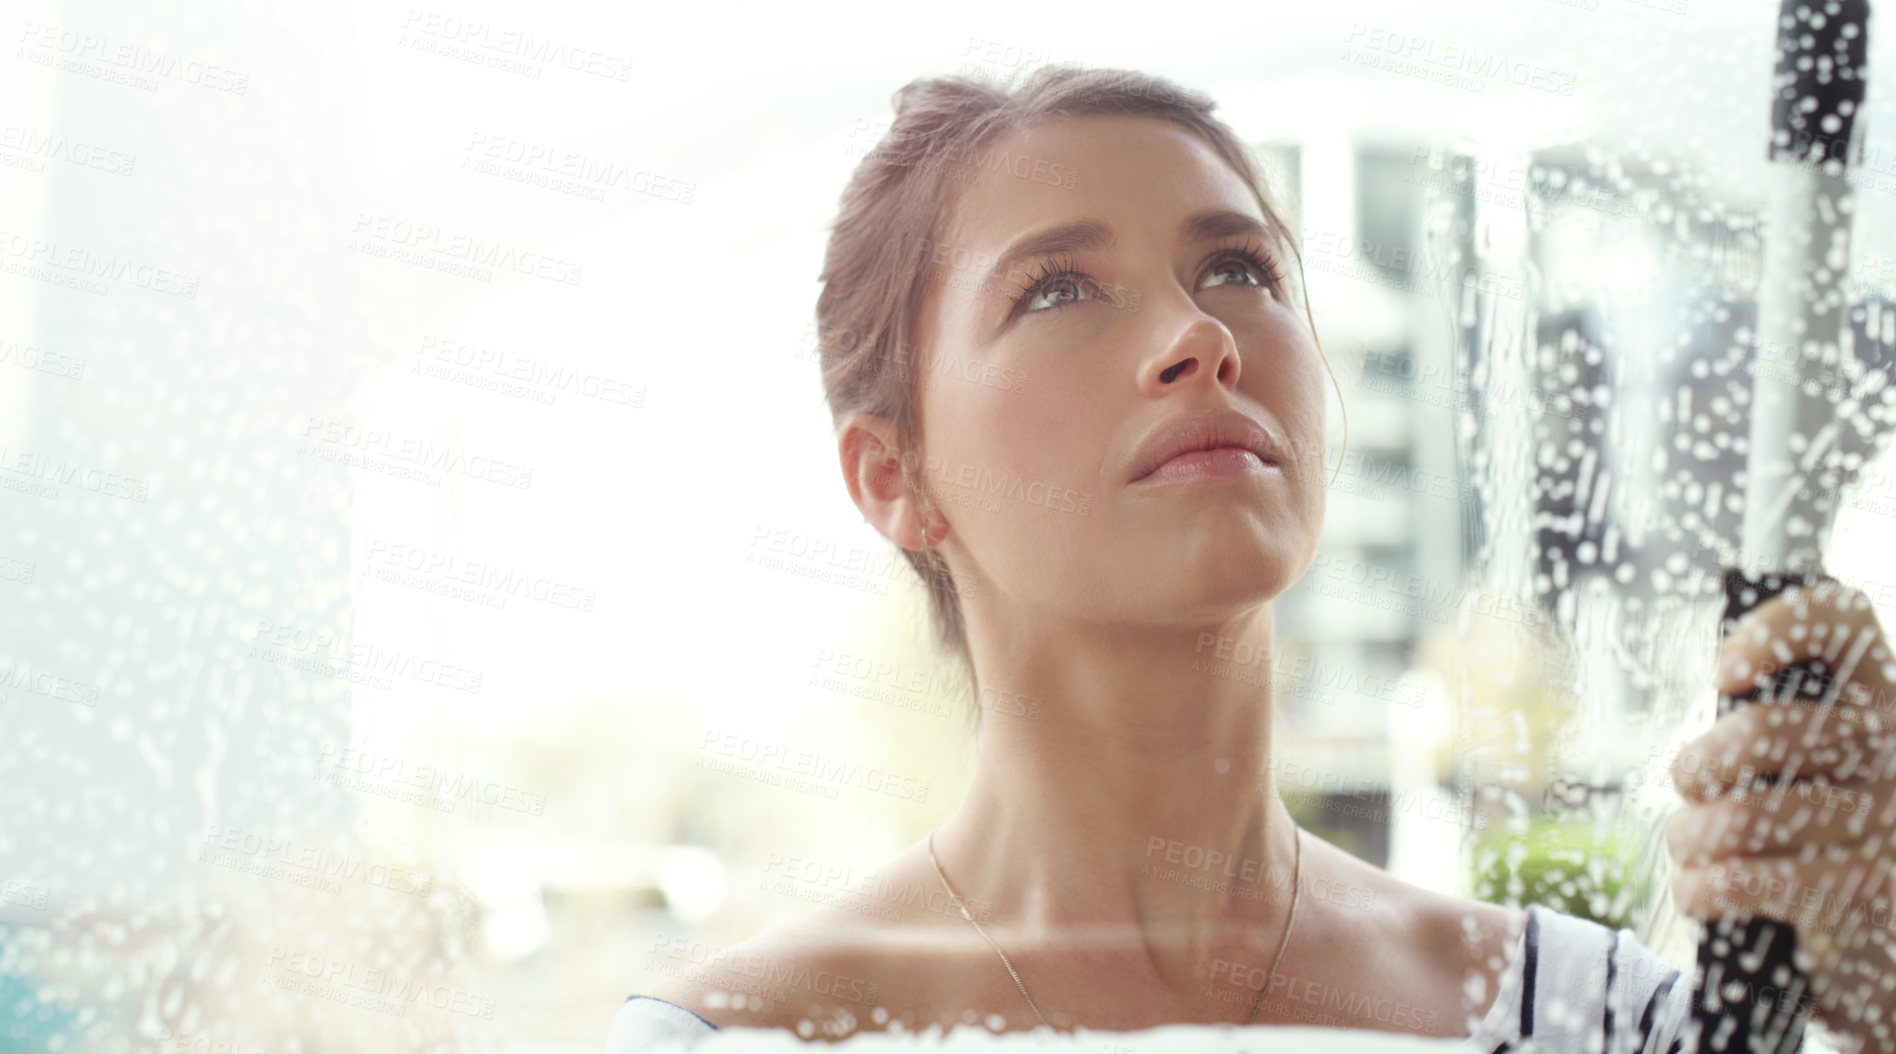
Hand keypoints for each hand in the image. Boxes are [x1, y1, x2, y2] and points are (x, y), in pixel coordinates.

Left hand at [1665, 579, 1895, 1052]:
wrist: (1872, 947)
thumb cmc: (1811, 834)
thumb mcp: (1802, 767)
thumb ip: (1773, 726)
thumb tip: (1726, 684)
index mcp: (1878, 700)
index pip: (1844, 621)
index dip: (1778, 629)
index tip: (1724, 675)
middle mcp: (1895, 752)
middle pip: (1765, 728)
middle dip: (1699, 765)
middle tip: (1693, 786)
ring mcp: (1889, 825)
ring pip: (1743, 815)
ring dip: (1691, 837)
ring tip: (1692, 847)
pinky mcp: (1868, 894)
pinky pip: (1744, 879)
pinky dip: (1700, 888)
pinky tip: (1702, 892)